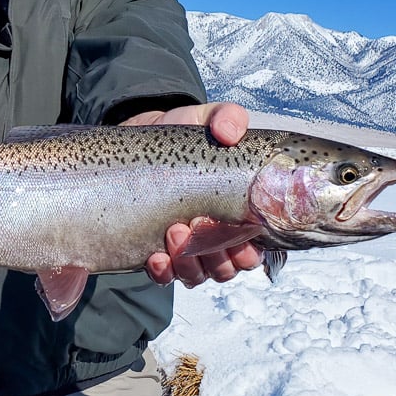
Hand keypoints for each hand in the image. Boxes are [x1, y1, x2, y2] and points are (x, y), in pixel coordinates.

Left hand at [121, 102, 263, 286]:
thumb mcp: (206, 119)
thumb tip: (229, 133)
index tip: (238, 228)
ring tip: (174, 230)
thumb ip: (227, 117)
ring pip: (201, 275)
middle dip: (218, 254)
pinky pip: (166, 277)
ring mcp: (188, 248)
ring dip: (191, 262)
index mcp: (239, 213)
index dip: (250, 247)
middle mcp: (218, 237)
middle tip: (197, 222)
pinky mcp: (157, 252)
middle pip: (230, 267)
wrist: (137, 142)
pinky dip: (164, 272)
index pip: (258, 246)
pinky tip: (156, 256)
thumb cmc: (181, 136)